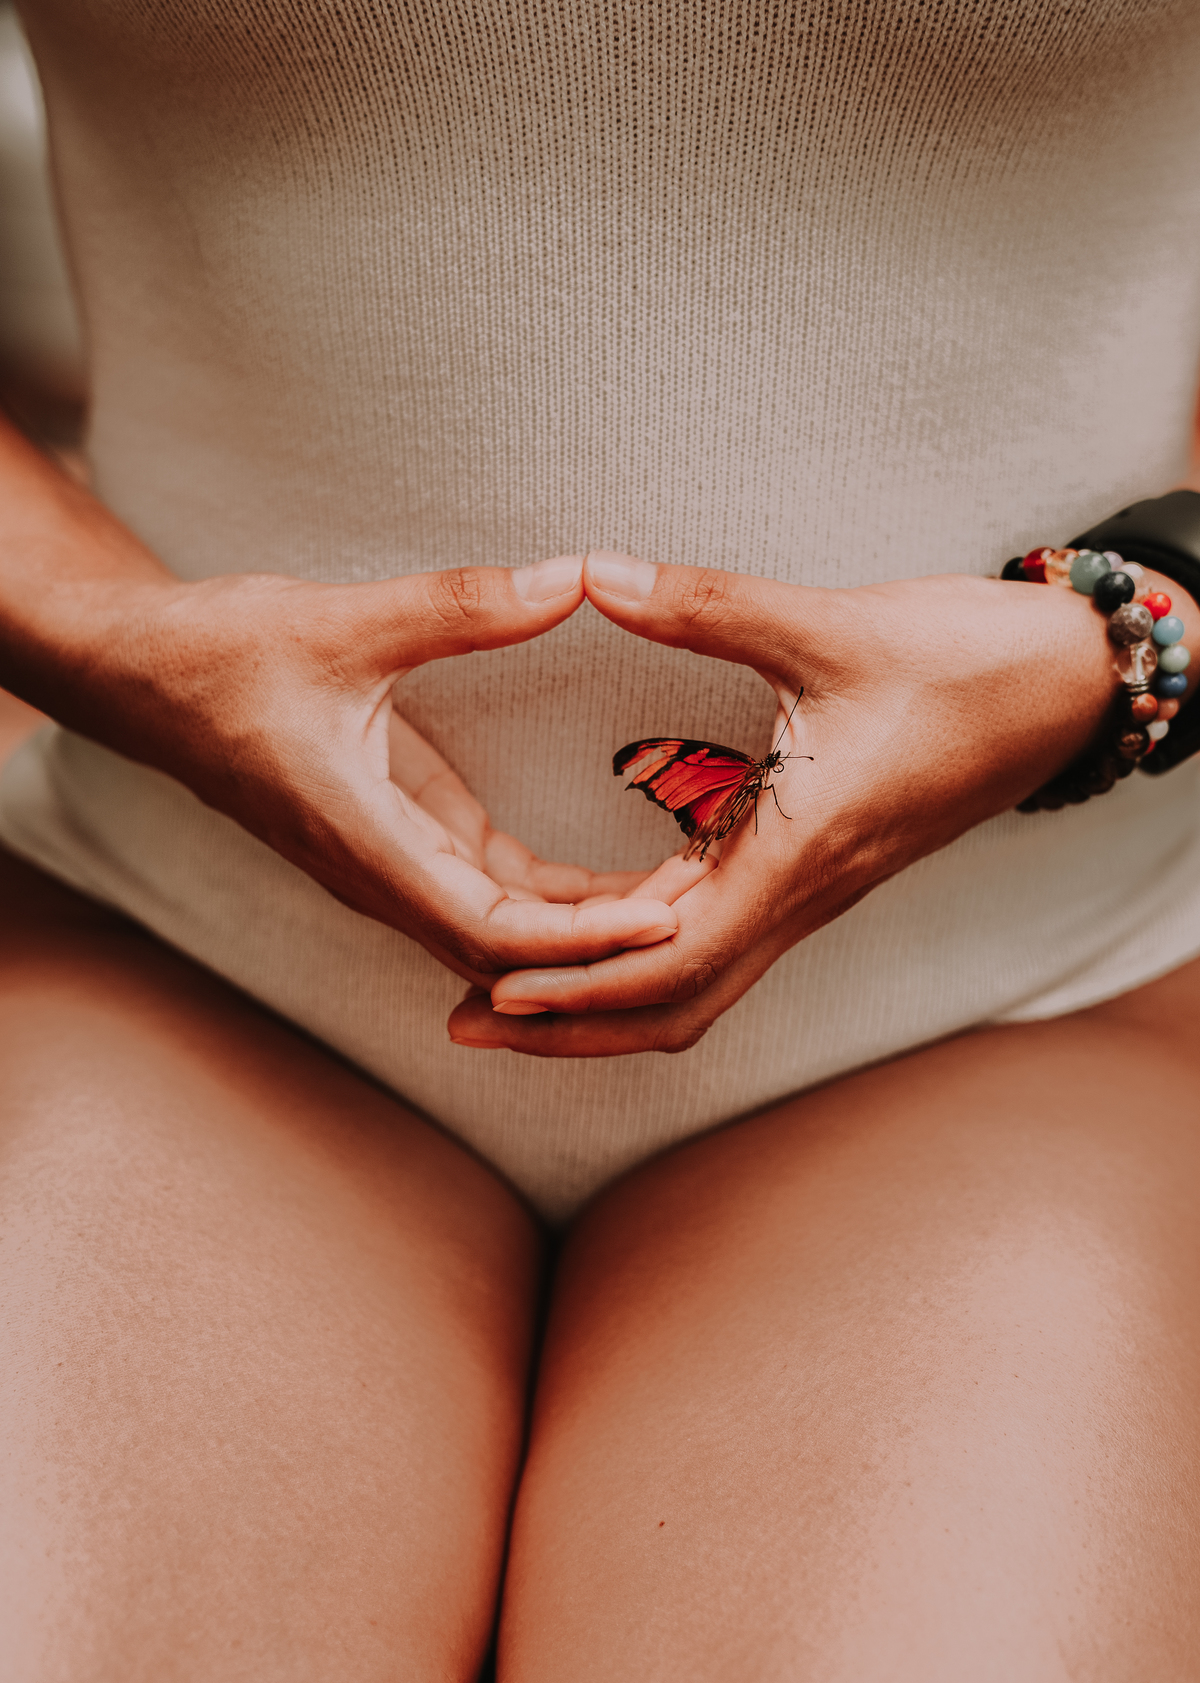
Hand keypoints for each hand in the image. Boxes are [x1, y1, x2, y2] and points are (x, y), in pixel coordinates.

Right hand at [9, 551, 677, 979]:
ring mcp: (390, 866)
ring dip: (585, 929)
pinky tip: (619, 884)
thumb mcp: (344, 622)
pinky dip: (556, 899)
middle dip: (604, 945)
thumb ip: (460, 606)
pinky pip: (491, 894)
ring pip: (504, 934)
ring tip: (682, 898)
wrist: (146, 678)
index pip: (490, 927)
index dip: (581, 938)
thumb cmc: (224, 658)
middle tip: (705, 907)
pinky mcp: (400, 842)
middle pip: (511, 954)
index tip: (664, 920)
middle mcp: (380, 875)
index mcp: (364, 842)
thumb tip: (571, 578)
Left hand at [449, 550, 1199, 1053]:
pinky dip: (646, 958)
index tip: (494, 991)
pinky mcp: (812, 870)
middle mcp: (802, 894)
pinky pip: (720, 944)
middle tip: (466, 1024)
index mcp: (800, 852)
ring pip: (698, 987)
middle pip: (676, 1006)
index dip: (581, 986)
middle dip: (572, 1025)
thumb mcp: (831, 625)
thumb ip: (704, 603)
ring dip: (603, 1001)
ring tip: (508, 995)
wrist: (1063, 686)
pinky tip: (591, 934)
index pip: (676, 960)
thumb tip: (593, 573)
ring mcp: (809, 891)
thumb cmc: (966, 662)